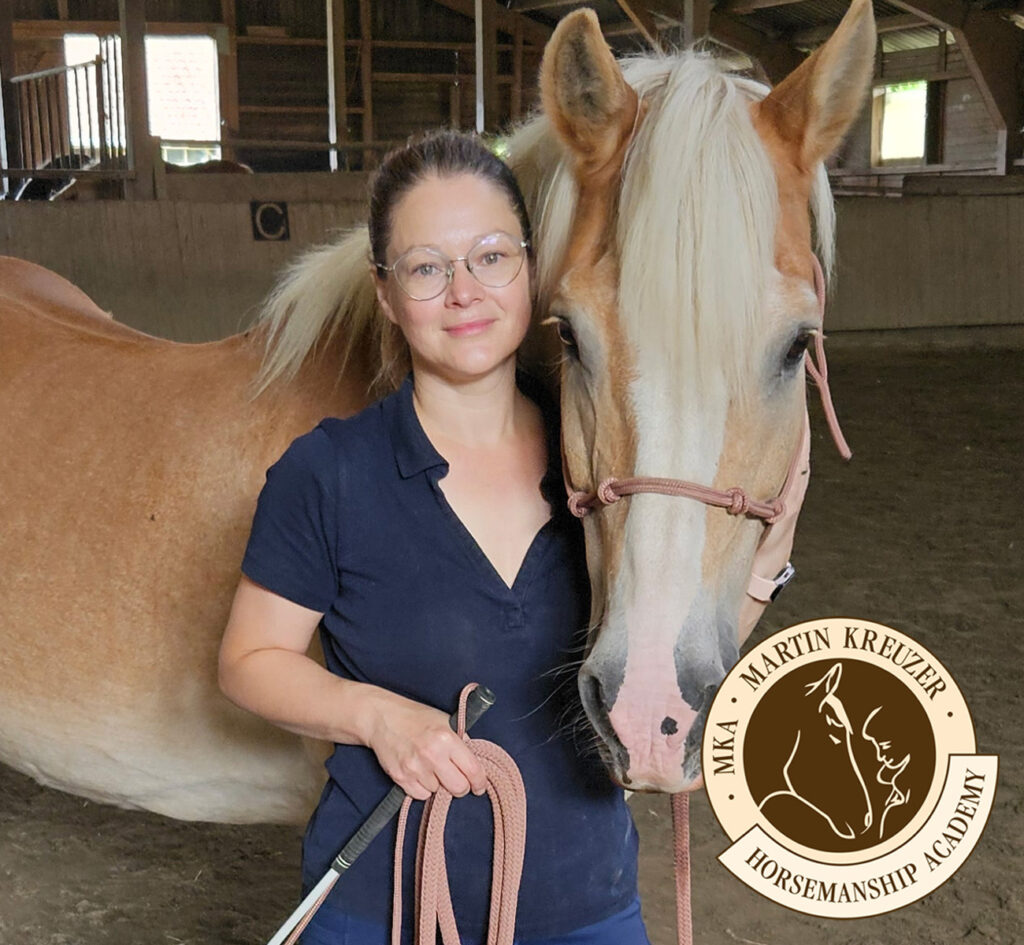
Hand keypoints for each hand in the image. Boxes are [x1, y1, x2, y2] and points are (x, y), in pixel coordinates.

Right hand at [363, 690, 488, 800]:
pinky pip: (420, 795)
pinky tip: (419, 772)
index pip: (473, 770)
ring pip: (438, 792)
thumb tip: (474, 761)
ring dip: (438, 783)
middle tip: (456, 779)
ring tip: (429, 766)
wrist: (382, 718)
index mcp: (447, 739)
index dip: (480, 782)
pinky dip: (422, 788)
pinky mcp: (400, 777)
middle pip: (458, 788)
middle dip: (460, 786)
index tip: (479, 786)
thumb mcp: (444, 720)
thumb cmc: (415, 717)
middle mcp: (432, 755)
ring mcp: (415, 768)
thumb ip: (460, 740)